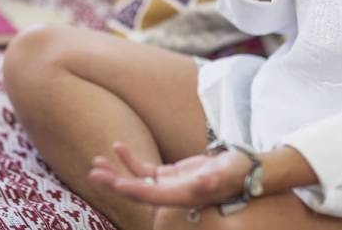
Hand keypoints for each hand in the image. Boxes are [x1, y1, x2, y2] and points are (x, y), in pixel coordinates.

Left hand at [88, 142, 251, 206]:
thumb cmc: (240, 171)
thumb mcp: (228, 173)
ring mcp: (170, 185)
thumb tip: (202, 181)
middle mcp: (172, 194)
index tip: (110, 181)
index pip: (149, 195)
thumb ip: (214, 178)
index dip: (129, 189)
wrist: (248, 171)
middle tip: (93, 171)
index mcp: (182, 196)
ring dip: (116, 170)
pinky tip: (117, 146)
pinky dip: (130, 159)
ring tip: (96, 161)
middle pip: (136, 190)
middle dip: (114, 181)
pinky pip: (145, 170)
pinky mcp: (171, 175)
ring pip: (136, 180)